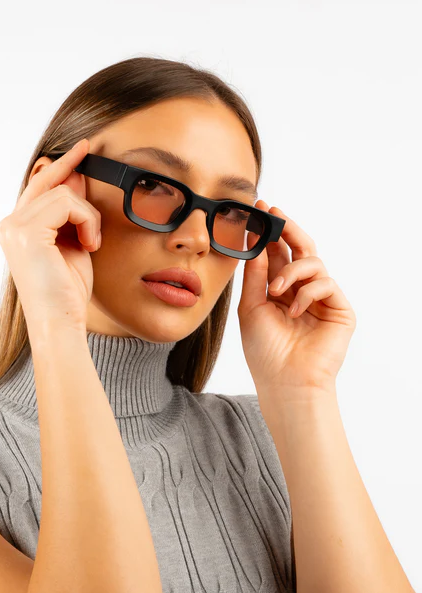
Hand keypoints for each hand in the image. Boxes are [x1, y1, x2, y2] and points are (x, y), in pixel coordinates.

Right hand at [0, 138, 100, 336]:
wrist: (61, 321)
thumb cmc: (68, 290)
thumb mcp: (73, 242)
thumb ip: (72, 212)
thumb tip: (77, 178)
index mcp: (18, 228)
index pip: (38, 187)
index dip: (60, 167)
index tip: (81, 150)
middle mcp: (10, 224)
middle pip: (45, 181)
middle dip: (70, 165)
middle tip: (88, 146)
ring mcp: (14, 226)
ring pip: (62, 193)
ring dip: (88, 216)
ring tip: (91, 242)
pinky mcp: (26, 231)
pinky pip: (67, 204)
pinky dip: (87, 221)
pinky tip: (89, 244)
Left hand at [237, 200, 355, 402]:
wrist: (285, 381)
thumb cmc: (264, 350)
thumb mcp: (252, 306)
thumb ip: (256, 274)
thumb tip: (255, 241)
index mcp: (279, 291)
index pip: (277, 255)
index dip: (269, 234)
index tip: (259, 210)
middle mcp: (300, 291)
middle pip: (300, 250)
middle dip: (288, 230)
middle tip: (275, 213)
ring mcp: (321, 299)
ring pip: (313, 262)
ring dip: (292, 270)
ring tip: (276, 290)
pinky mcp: (339, 309)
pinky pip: (325, 283)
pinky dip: (307, 292)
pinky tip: (295, 310)